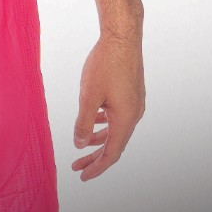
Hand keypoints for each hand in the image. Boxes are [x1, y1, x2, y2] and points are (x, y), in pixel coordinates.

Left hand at [71, 29, 144, 181]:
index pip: (111, 153)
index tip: (82, 176)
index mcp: (125, 119)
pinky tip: (95, 118)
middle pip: (114, 144)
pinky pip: (118, 115)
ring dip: (99, 138)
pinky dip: (106, 122)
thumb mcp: (89, 95)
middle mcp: (134, 114)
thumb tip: (80, 144)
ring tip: (83, 145)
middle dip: (95, 156)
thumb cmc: (105, 63)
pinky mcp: (132, 92)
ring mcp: (135, 102)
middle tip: (77, 166)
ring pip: (116, 129)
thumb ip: (84, 122)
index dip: (96, 167)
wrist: (123, 36)